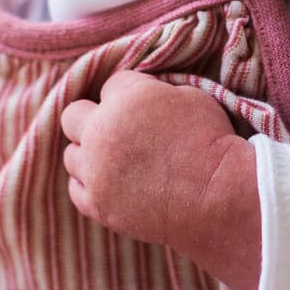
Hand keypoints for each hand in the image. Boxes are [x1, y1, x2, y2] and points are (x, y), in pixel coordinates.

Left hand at [60, 71, 260, 287]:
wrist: (218, 196)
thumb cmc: (211, 142)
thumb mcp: (190, 95)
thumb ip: (153, 91)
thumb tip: (142, 96)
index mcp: (125, 98)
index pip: (111, 84)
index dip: (130, 94)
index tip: (146, 108)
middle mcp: (101, 132)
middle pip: (73, 115)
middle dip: (93, 117)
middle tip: (118, 129)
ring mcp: (95, 172)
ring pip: (71, 155)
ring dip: (89, 153)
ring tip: (117, 160)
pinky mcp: (98, 205)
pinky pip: (76, 189)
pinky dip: (90, 184)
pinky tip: (111, 182)